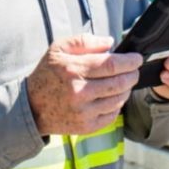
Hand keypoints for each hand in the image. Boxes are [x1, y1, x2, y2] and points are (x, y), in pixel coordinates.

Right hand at [27, 34, 141, 134]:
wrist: (31, 107)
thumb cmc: (47, 74)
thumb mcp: (58, 49)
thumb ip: (85, 41)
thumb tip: (110, 43)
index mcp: (73, 70)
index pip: (111, 65)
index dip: (130, 61)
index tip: (136, 58)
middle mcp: (79, 92)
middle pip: (119, 83)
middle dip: (132, 75)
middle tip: (133, 70)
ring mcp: (83, 112)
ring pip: (118, 99)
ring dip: (126, 89)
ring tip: (123, 82)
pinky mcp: (86, 127)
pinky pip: (112, 115)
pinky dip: (117, 104)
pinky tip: (111, 97)